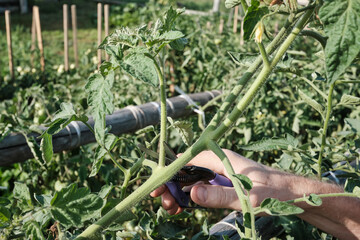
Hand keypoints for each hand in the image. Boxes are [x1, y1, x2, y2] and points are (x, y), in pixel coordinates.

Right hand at [150, 149, 287, 214]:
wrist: (294, 194)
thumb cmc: (275, 193)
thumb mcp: (247, 197)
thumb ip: (220, 196)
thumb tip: (191, 192)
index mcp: (222, 159)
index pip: (188, 160)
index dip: (170, 172)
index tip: (158, 186)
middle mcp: (219, 163)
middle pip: (187, 169)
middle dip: (172, 184)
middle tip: (162, 202)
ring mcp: (221, 173)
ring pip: (192, 179)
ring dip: (178, 191)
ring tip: (170, 208)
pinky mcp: (224, 184)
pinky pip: (201, 187)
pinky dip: (189, 196)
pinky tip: (182, 207)